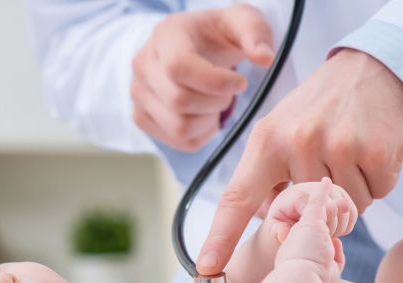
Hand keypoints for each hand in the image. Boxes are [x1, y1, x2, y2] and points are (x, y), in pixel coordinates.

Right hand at [131, 4, 273, 150]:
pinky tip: (207, 117)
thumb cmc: (216, 34)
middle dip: (216, 102)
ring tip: (217, 105)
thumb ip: (256, 33)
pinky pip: (175, 141)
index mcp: (165, 35)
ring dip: (208, 122)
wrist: (191, 46)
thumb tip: (264, 58)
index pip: (179, 67)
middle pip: (179, 101)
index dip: (214, 82)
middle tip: (230, 93)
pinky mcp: (141, 117)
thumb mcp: (241, 21)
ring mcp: (138, 94)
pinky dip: (200, 136)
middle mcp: (143, 64)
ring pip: (177, 127)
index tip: (240, 82)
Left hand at [197, 48, 402, 275]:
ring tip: (349, 154)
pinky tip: (371, 152)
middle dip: (315, 206)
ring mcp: (339, 145)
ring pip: (344, 210)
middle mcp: (298, 142)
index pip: (237, 198)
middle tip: (325, 167)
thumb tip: (276, 228)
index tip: (208, 268)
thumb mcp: (280, 131)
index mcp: (265, 141)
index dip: (220, 237)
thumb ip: (268, 178)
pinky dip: (377, 181)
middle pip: (304, 214)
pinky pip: (376, 195)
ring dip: (350, 193)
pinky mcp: (377, 151)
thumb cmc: (320, 108)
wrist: (377, 67)